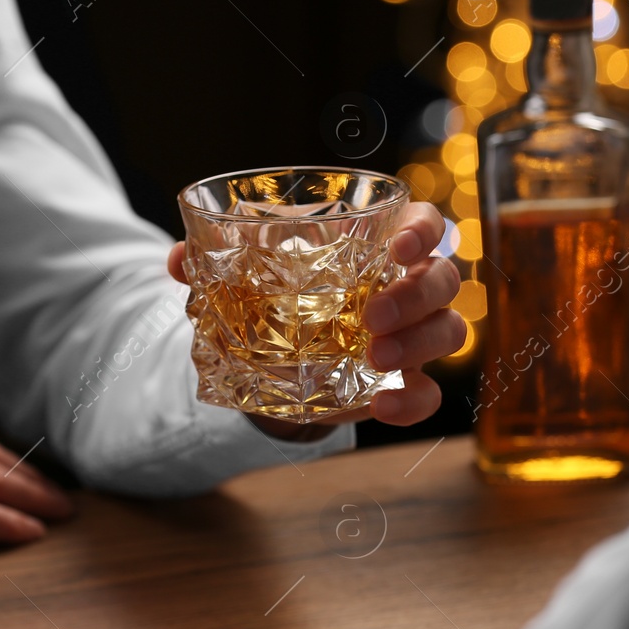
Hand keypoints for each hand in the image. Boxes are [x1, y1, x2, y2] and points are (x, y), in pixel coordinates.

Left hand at [167, 201, 466, 433]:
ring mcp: (412, 335)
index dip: (423, 230)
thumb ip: (215, 265)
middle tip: (371, 315)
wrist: (274, 363)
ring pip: (450, 330)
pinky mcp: (403, 382)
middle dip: (416, 295)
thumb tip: (178, 259)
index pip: (424, 221)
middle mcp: (408, 285)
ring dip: (419, 342)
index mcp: (380, 244)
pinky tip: (382, 407)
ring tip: (374, 357)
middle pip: (444, 277)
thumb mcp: (248, 279)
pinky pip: (429, 392)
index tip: (398, 247)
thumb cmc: (277, 300)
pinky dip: (413, 401)